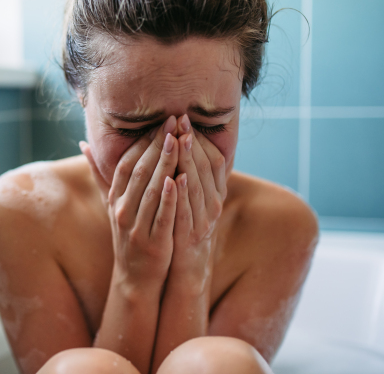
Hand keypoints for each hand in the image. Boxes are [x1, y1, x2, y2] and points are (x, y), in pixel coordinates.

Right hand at [80, 116, 179, 286]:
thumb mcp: (111, 205)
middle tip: (172, 122)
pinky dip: (169, 197)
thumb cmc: (128, 236)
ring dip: (166, 163)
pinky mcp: (154, 243)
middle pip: (140, 172)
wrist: (135, 278)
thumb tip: (84, 145)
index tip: (158, 123)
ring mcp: (137, 227)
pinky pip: (162, 216)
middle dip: (157, 145)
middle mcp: (122, 211)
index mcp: (115, 200)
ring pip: (152, 190)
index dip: (142, 142)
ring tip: (180, 140)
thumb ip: (100, 175)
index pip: (126, 164)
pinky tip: (178, 178)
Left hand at [170, 114, 226, 286]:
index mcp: (212, 193)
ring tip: (180, 138)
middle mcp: (212, 204)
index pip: (212, 159)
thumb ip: (186, 172)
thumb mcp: (188, 198)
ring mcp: (202, 220)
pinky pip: (186, 212)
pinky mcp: (189, 236)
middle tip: (181, 119)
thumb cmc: (182, 227)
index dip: (199, 138)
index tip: (184, 118)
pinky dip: (182, 194)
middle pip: (205, 168)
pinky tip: (175, 177)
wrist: (183, 269)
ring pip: (197, 186)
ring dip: (188, 161)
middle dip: (192, 142)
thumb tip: (178, 143)